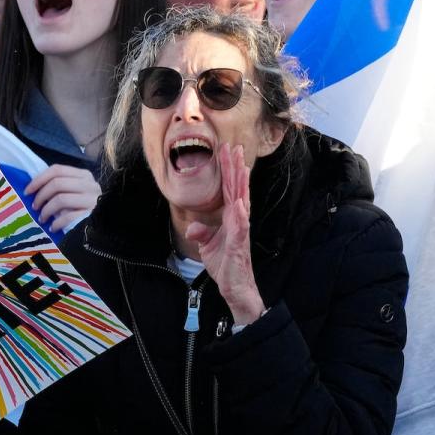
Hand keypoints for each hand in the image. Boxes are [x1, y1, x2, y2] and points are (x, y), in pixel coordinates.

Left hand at [26, 164, 99, 231]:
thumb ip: (60, 187)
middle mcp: (90, 184)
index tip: (27, 191)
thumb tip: (34, 188)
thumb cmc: (85, 208)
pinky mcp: (92, 215)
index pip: (57, 170)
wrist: (106, 226)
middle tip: (34, 207)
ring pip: (61, 199)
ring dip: (46, 210)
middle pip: (57, 183)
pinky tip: (53, 227)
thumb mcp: (75, 192)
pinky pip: (68, 216)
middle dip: (41, 195)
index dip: (39, 179)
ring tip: (42, 218)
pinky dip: (56, 223)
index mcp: (84, 175)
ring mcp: (92, 199)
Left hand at [186, 144, 264, 324]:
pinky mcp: (240, 244)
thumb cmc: (225, 265)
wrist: (234, 288)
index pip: (229, 188)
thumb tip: (193, 227)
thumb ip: (202, 232)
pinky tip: (240, 201)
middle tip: (234, 146)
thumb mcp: (208, 246)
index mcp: (231, 217)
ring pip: (242, 201)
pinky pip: (241, 226)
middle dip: (235, 168)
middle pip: (237, 188)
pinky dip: (241, 214)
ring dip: (241, 184)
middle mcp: (239, 219)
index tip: (226, 150)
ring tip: (241, 165)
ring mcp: (241, 230)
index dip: (227, 169)